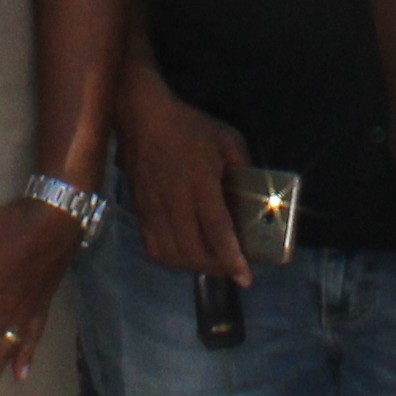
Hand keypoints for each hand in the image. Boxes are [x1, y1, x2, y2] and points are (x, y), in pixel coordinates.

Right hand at [118, 76, 253, 279]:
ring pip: (172, 254)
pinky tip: (184, 255)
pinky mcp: (141, 211)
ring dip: (194, 267)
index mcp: (200, 185)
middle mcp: (175, 203)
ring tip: (211, 264)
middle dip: (216, 268)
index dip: (231, 258)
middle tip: (233, 270)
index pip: (217, 230)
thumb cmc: (188, 127)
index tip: (245, 278)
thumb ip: (243, 166)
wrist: (142, 118)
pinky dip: (171, 259)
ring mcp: (154, 209)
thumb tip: (254, 192)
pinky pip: (154, 247)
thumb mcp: (227, 139)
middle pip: (193, 251)